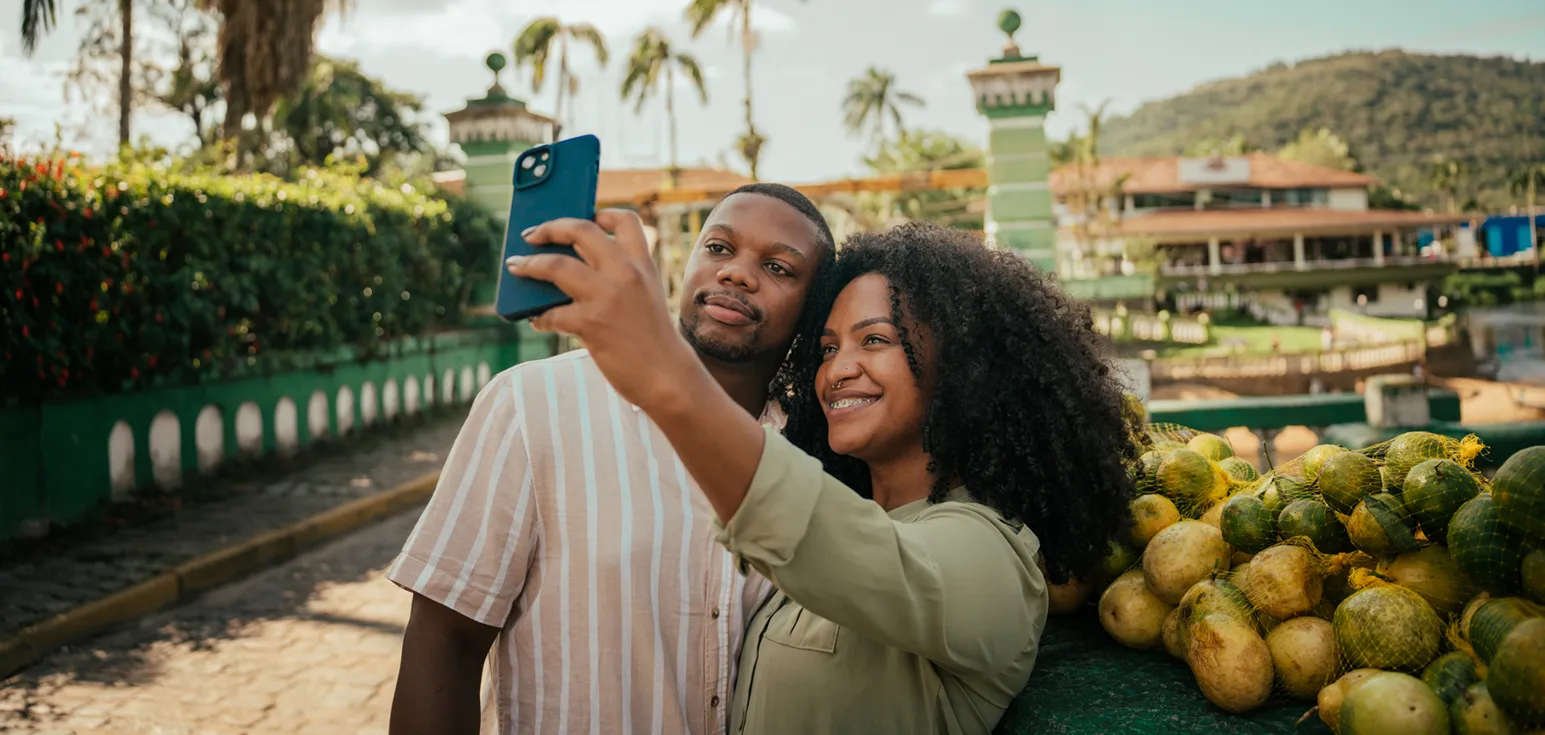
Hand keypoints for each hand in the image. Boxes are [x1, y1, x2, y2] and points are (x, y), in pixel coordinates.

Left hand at [508, 209, 699, 411]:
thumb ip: (621, 278)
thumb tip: (571, 270)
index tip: (583, 217)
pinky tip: (537, 320)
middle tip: (531, 235)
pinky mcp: (592, 323)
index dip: (600, 214)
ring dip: (529, 265)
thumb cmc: (654, 341)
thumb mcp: (647, 297)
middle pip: (580, 230)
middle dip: (549, 227)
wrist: (668, 377)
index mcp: (642, 264)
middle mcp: (625, 273)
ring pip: (556, 265)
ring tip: (517, 267)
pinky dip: (539, 316)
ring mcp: (607, 296)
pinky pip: (553, 313)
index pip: (624, 220)